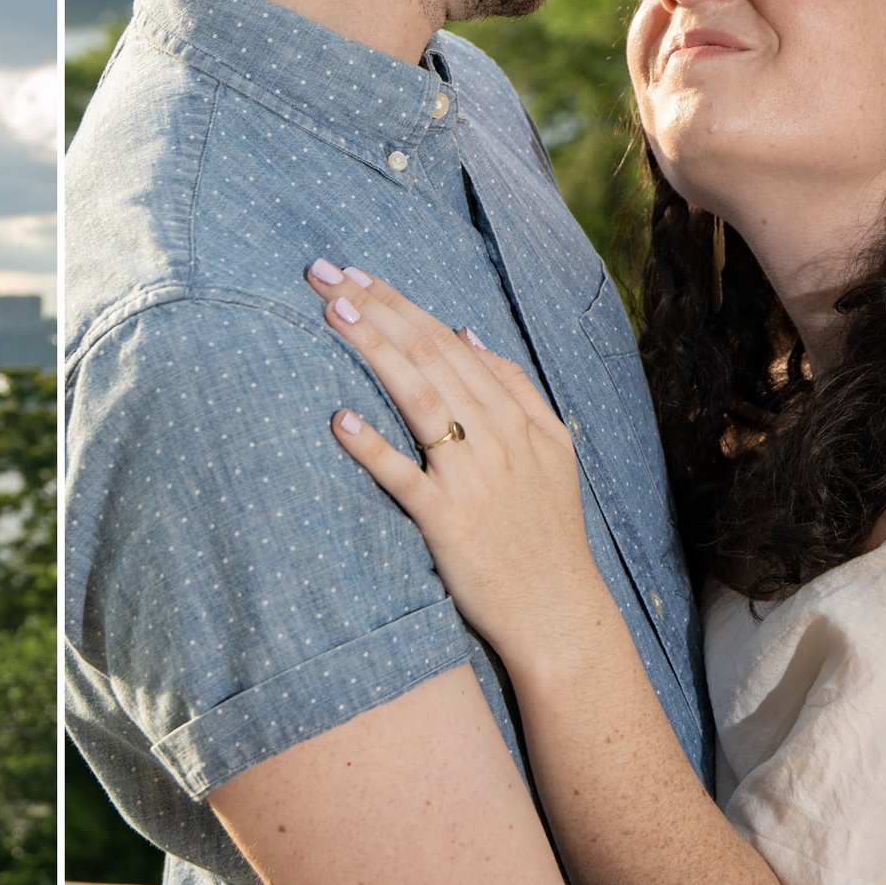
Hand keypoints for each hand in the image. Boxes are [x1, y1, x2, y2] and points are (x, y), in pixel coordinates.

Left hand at [306, 260, 603, 654]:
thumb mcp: (552, 448)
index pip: (449, 343)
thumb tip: (467, 332)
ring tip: (334, 313)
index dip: (401, 305)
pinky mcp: (448, 522)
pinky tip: (340, 419)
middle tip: (326, 274)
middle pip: (430, 356)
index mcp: (516, 416)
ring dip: (375, 351)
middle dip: (377, 309)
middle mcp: (496, 437)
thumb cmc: (546, 531)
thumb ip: (514, 386)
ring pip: (419, 398)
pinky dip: (373, 447)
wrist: (559, 610)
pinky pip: (404, 477)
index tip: (358, 274)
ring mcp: (472, 478)